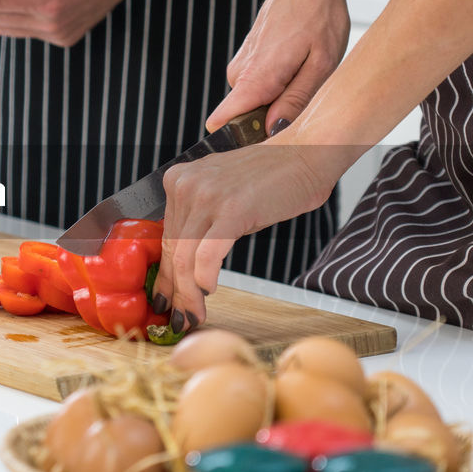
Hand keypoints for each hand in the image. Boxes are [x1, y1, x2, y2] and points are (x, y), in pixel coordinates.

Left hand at [151, 138, 337, 331]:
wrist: (306, 154)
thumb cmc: (271, 178)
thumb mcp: (222, 194)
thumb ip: (201, 221)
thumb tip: (187, 265)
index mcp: (179, 180)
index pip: (166, 238)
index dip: (166, 275)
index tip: (166, 299)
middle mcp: (186, 185)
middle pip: (173, 250)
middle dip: (176, 291)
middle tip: (181, 317)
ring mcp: (206, 196)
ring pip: (185, 258)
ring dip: (189, 294)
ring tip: (195, 314)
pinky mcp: (231, 209)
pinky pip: (207, 255)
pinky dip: (205, 278)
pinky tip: (210, 290)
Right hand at [205, 0, 350, 132]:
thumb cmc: (320, 15)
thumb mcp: (322, 63)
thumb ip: (296, 100)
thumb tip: (272, 129)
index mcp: (257, 77)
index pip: (223, 120)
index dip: (240, 139)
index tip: (262, 147)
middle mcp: (241, 73)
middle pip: (245, 118)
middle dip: (271, 120)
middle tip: (305, 104)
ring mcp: (240, 65)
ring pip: (253, 103)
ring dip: (277, 101)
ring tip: (304, 78)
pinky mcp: (245, 60)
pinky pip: (255, 89)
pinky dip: (276, 87)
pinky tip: (297, 69)